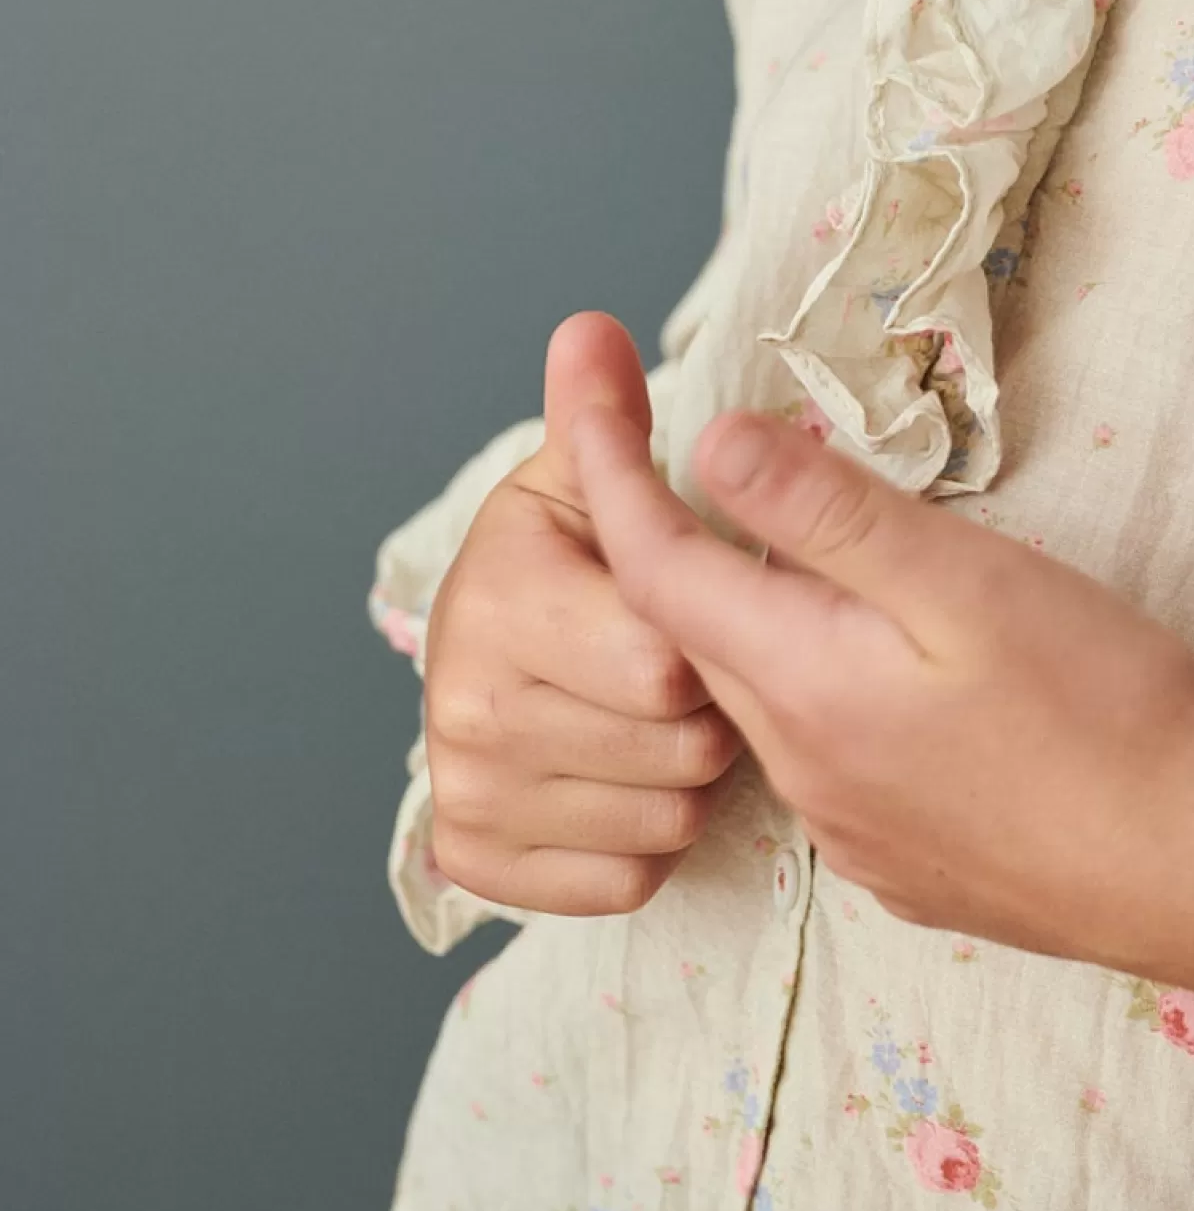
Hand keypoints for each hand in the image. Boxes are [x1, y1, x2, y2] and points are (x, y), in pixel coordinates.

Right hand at [422, 313, 743, 914]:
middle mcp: (462, 706)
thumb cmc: (565, 557)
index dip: (714, 640)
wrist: (492, 647)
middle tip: (687, 671)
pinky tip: (628, 778)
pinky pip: (628, 880)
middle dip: (710, 711)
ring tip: (660, 719)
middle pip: (677, 745)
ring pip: (663, 819)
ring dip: (687, 777)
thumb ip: (601, 414)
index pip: (667, 659)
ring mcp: (465, 790)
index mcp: (499, 598)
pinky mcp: (475, 859)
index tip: (699, 611)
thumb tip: (590, 331)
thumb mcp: (584, 477)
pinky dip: (649, 842)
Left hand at [570, 397, 1193, 992]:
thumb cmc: (1101, 709)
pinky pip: (824, 753)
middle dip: (671, 533)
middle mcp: (800, 766)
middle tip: (668, 439)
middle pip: (696, 632)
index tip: (586, 388)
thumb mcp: (965, 579)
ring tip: (791, 534)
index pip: (654, 567)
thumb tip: (711, 445)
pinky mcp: (903, 859)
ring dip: (753, 611)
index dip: (610, 469)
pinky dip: (819, 681)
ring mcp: (849, 827)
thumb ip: (830, 514)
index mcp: (803, 683)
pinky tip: (886, 657)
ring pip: (764, 693)